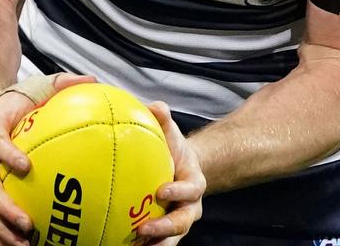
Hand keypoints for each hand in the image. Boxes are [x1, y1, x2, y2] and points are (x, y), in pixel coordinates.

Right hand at [0, 73, 95, 245]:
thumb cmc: (13, 101)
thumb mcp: (34, 86)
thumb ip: (61, 84)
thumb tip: (92, 80)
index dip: (8, 154)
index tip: (27, 167)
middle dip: (4, 207)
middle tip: (27, 223)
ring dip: (0, 228)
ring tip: (25, 243)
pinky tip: (19, 245)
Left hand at [136, 101, 205, 245]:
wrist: (180, 169)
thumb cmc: (173, 149)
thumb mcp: (171, 132)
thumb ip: (163, 119)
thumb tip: (154, 106)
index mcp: (194, 183)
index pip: (191, 189)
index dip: (179, 192)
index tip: (161, 191)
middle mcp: (190, 207)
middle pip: (183, 222)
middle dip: (167, 228)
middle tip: (144, 228)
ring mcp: (179, 222)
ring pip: (172, 238)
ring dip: (157, 243)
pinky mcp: (165, 232)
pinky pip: (158, 243)